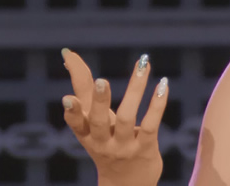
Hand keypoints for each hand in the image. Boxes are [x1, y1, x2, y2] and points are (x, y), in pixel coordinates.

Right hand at [61, 48, 167, 185]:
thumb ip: (85, 92)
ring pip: (128, 118)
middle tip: (101, 80)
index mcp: (86, 135)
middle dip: (100, 101)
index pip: (76, 122)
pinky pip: (151, 124)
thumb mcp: (94, 122)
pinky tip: (162, 84)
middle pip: (99, 121)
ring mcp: (124, 146)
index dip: (72, 111)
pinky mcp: (145, 147)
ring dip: (135, 91)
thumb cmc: (108, 143)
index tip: (67, 98)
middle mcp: (102, 142)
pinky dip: (157, 104)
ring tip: (142, 66)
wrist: (127, 184)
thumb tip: (68, 56)